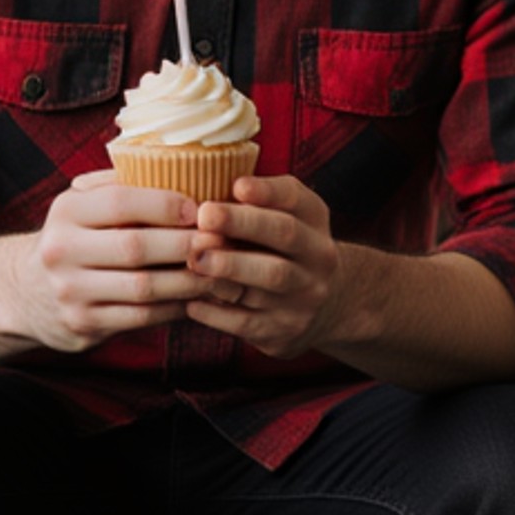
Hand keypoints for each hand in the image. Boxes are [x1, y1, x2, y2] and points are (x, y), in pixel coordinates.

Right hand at [13, 172, 207, 352]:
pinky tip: (195, 298)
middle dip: (185, 244)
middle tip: (221, 241)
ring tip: (218, 271)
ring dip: (188, 280)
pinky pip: (140, 317)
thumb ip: (118, 185)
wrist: (25, 292)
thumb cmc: (73, 239)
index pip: (120, 202)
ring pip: (143, 288)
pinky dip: (174, 308)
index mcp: (66, 212)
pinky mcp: (82, 324)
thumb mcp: (81, 205)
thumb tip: (178, 164)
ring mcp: (70, 291)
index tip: (200, 208)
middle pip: (135, 247)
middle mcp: (61, 250)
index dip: (165, 204)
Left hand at [182, 174, 348, 360]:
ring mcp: (304, 296)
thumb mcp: (285, 217)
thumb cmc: (282, 250)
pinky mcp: (284, 330)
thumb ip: (255, 201)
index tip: (237, 185)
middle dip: (243, 223)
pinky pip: (248, 320)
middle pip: (284, 235)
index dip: (268, 191)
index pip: (296, 198)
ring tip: (194, 258)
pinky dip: (218, 311)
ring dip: (229, 267)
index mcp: (314, 219)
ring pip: (269, 279)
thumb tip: (204, 183)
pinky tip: (191, 301)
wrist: (323, 308)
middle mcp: (318, 257)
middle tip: (204, 216)